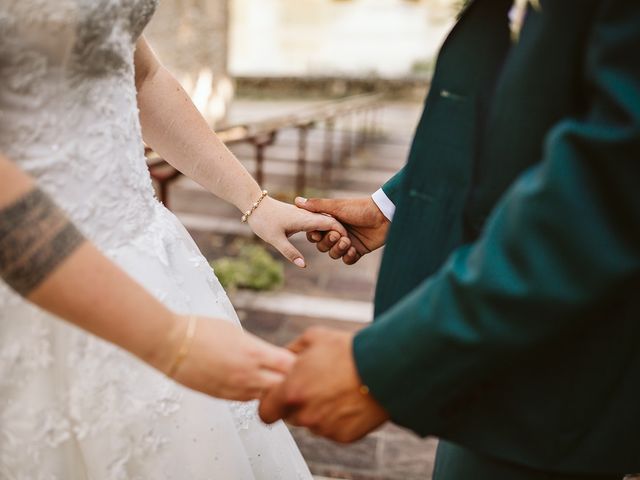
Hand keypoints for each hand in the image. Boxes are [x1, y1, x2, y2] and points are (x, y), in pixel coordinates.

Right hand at [156, 314, 295, 400]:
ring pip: (266, 397)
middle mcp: (247, 374)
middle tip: (287, 372)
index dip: (296, 362)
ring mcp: (234, 388)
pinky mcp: (221, 397)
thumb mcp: (236, 332)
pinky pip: (246, 400)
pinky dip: (253, 393)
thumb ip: (256, 347)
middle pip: (283, 385)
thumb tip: (268, 355)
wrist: (169, 344)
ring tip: (270, 379)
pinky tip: (251, 384)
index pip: (290, 365)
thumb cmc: (201, 330)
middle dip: (288, 379)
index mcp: (253, 352)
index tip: (296, 358)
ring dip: (271, 389)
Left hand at [248, 196, 347, 267]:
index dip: (341, 233)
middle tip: (348, 246)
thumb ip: (290, 252)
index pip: (331, 223)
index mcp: (305, 219)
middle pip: (331, 221)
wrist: (254, 205)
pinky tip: (325, 236)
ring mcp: (304, 214)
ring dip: (334, 230)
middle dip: (341, 232)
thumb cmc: (264, 221)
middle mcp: (307, 215)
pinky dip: (325, 228)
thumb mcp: (275, 240)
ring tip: (340, 243)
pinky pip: (317, 220)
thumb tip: (303, 265)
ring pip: (325, 219)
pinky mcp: (299, 215)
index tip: (348, 243)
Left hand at [259, 327, 388, 442]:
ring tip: (337, 389)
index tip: (279, 396)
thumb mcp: (314, 338)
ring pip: (313, 423)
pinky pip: (333, 430)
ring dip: (319, 411)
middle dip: (298, 403)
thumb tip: (283, 357)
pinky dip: (338, 419)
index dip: (271, 403)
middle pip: (290, 416)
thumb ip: (291, 351)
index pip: (265, 411)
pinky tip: (349, 399)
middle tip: (317, 385)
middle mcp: (305, 414)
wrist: (386, 367)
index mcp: (292, 391)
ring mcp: (325, 428)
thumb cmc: (351, 351)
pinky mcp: (344, 436)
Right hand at [295, 197, 388, 264]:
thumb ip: (317, 206)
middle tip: (337, 235)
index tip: (316, 234)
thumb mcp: (337, 206)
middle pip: (322, 246)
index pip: (315, 234)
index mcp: (330, 222)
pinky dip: (348, 257)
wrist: (384, 215)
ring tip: (348, 242)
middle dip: (328, 243)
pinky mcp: (359, 250)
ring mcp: (348, 242)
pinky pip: (347, 260)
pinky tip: (353, 250)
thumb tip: (296, 201)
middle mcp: (337, 232)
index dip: (314, 236)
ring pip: (334, 254)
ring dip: (338, 250)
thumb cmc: (360, 208)